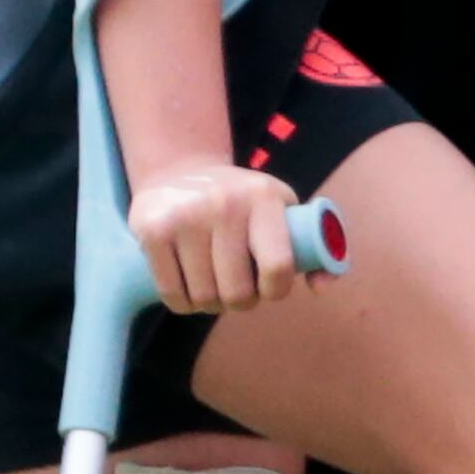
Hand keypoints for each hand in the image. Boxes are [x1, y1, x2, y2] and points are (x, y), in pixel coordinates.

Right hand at [130, 161, 318, 315]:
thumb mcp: (282, 209)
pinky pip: (172, 294)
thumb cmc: (243, 202)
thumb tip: (322, 288)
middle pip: (237, 292)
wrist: (181, 170)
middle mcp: (225, 204)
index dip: (275, 291)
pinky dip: (183, 303)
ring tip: (213, 284)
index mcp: (264, 198)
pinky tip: (188, 286)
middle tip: (237, 289)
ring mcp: (185, 215)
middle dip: (240, 301)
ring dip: (210, 303)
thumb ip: (312, 248)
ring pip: (203, 297)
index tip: (268, 288)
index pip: (278, 266)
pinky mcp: (153, 230)